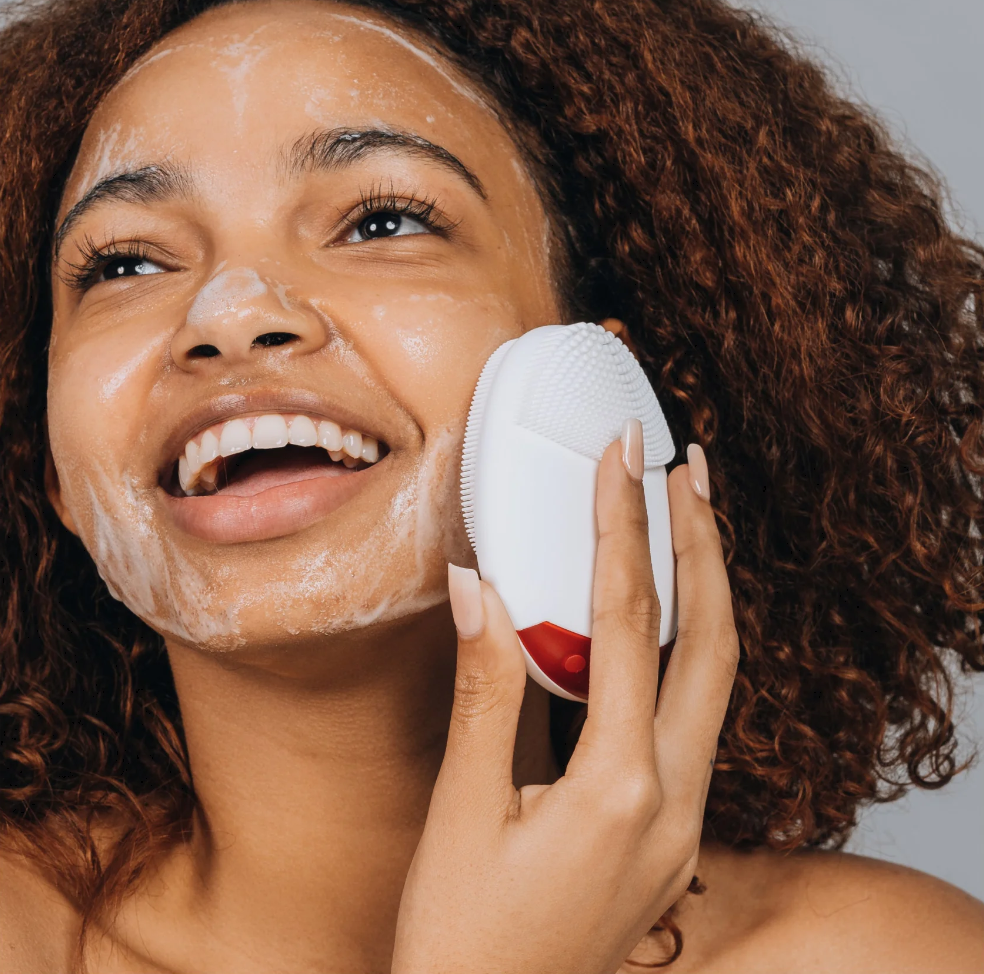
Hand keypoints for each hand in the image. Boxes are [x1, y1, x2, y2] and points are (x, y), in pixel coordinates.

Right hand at [390, 424, 738, 973]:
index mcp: (619, 790)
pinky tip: (659, 617)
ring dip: (703, 592)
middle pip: (712, 642)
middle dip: (704, 545)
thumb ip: (483, 693)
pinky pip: (691, 714)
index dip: (622, 528)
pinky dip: (682, 646)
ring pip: (714, 678)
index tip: (620, 459)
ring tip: (685, 521)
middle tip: (690, 470)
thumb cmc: (465, 939)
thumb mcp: (461, 813)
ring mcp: (681, 818)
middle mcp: (672, 801)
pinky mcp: (668, 828)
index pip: (626, 624)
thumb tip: (482, 587)